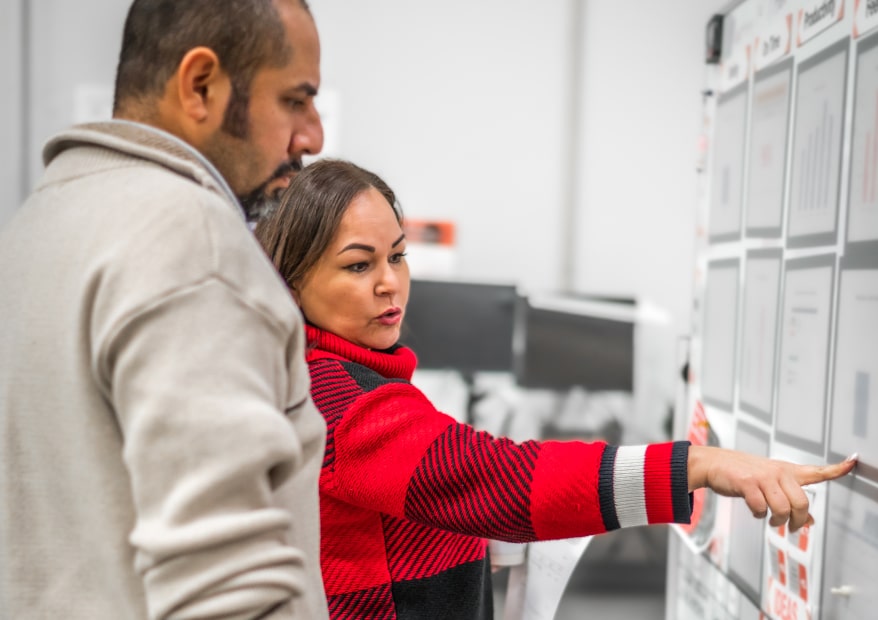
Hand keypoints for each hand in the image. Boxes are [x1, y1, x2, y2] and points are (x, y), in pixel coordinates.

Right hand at [687, 446, 857, 531]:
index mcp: (787, 471)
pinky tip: (755, 510)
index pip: (817, 471)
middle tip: (792, 527)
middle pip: (801, 503)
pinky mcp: (747, 483)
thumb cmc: (743, 473)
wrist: (714, 464)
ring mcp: (763, 477)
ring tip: (772, 520)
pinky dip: (758, 514)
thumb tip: (810, 521)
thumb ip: (791, 499)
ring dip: (777, 521)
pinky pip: (760, 508)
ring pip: (782, 509)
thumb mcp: (770, 483)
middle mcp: (778, 472)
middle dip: (797, 520)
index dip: (837, 468)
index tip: (853, 462)